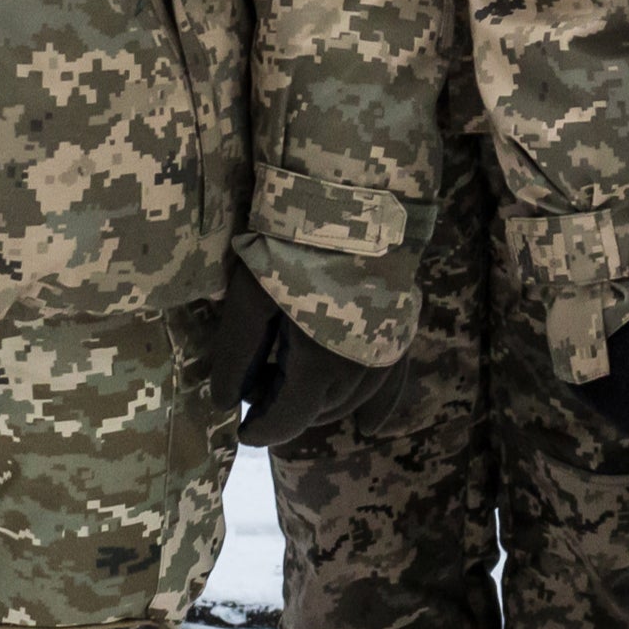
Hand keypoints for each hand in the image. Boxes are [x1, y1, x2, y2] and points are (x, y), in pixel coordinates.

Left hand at [210, 258, 394, 449]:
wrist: (355, 198)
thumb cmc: (295, 246)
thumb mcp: (250, 298)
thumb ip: (235, 356)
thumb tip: (227, 401)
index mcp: (321, 367)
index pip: (288, 421)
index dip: (261, 429)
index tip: (241, 428)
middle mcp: (361, 369)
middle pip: (319, 410)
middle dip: (287, 407)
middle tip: (259, 383)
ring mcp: (387, 348)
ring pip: (353, 397)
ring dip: (322, 401)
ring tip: (294, 380)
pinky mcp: (401, 327)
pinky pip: (393, 380)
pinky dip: (379, 405)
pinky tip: (371, 426)